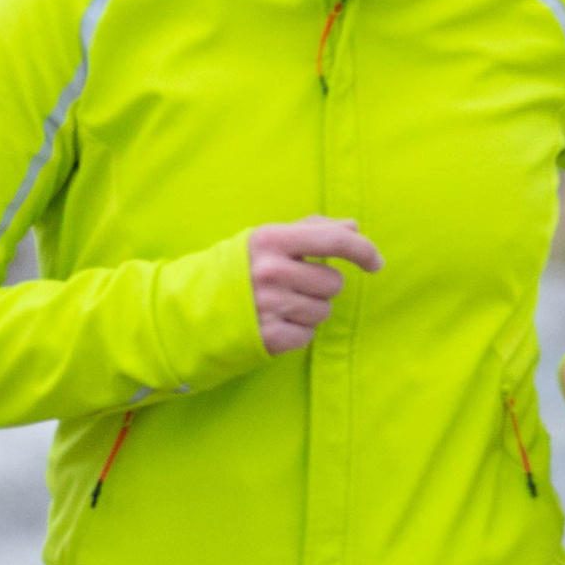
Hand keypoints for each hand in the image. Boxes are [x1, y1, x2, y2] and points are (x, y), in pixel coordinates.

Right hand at [248, 217, 384, 354]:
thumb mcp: (266, 240)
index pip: (334, 241)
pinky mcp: (269, 337)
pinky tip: (276, 323)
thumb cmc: (236, 269)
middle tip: (293, 286)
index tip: (376, 263)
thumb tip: (353, 227)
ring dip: (310, 310)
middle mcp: (271, 272)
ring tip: (282, 305)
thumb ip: (311, 230)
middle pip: (333, 283)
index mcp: (271, 240)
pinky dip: (298, 331)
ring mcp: (269, 306)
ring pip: (324, 311)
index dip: (364, 250)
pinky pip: (308, 335)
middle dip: (320, 286)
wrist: (189, 309)